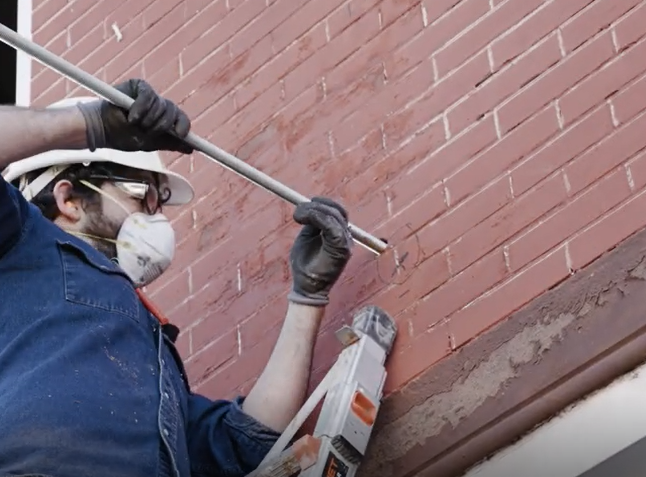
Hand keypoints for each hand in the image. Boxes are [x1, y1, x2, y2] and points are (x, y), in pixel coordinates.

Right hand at [76, 78, 193, 153]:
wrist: (101, 130)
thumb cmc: (123, 136)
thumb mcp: (150, 143)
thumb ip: (169, 143)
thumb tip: (191, 148)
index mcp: (165, 119)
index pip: (181, 119)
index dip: (184, 125)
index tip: (181, 134)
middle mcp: (160, 106)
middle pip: (173, 111)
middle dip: (162, 125)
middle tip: (147, 131)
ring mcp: (150, 95)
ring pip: (161, 105)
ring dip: (149, 119)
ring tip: (134, 124)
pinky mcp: (138, 86)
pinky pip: (148, 95)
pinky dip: (141, 108)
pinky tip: (132, 118)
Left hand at [288, 197, 352, 306]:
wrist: (306, 288)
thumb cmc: (305, 265)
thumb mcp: (307, 238)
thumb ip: (312, 223)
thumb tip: (309, 205)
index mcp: (339, 235)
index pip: (337, 212)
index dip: (323, 203)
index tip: (305, 203)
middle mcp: (346, 238)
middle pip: (337, 212)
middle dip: (317, 205)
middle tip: (298, 209)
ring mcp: (346, 243)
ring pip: (334, 216)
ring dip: (314, 211)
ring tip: (297, 215)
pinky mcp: (342, 249)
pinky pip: (332, 226)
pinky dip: (317, 218)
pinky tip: (302, 219)